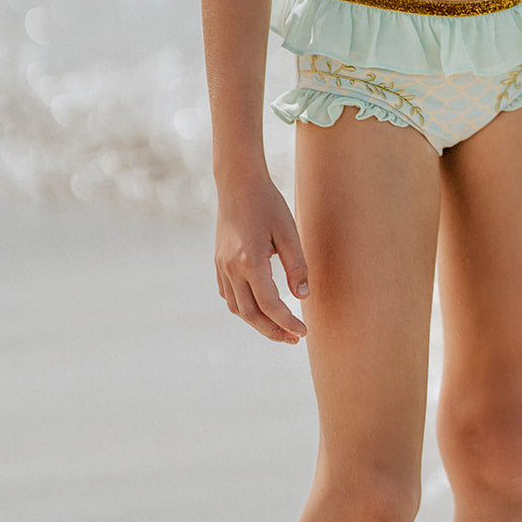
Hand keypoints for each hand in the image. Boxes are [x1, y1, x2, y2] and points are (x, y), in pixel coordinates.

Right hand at [214, 175, 309, 343]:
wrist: (238, 182)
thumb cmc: (267, 203)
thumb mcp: (289, 231)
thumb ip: (296, 265)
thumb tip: (302, 296)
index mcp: (250, 261)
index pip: (270, 305)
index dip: (288, 322)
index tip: (303, 333)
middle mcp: (231, 268)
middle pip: (251, 314)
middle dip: (273, 331)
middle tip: (294, 338)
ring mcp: (221, 266)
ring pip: (237, 308)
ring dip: (258, 322)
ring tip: (279, 327)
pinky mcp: (218, 262)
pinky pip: (228, 295)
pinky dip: (243, 307)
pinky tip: (259, 307)